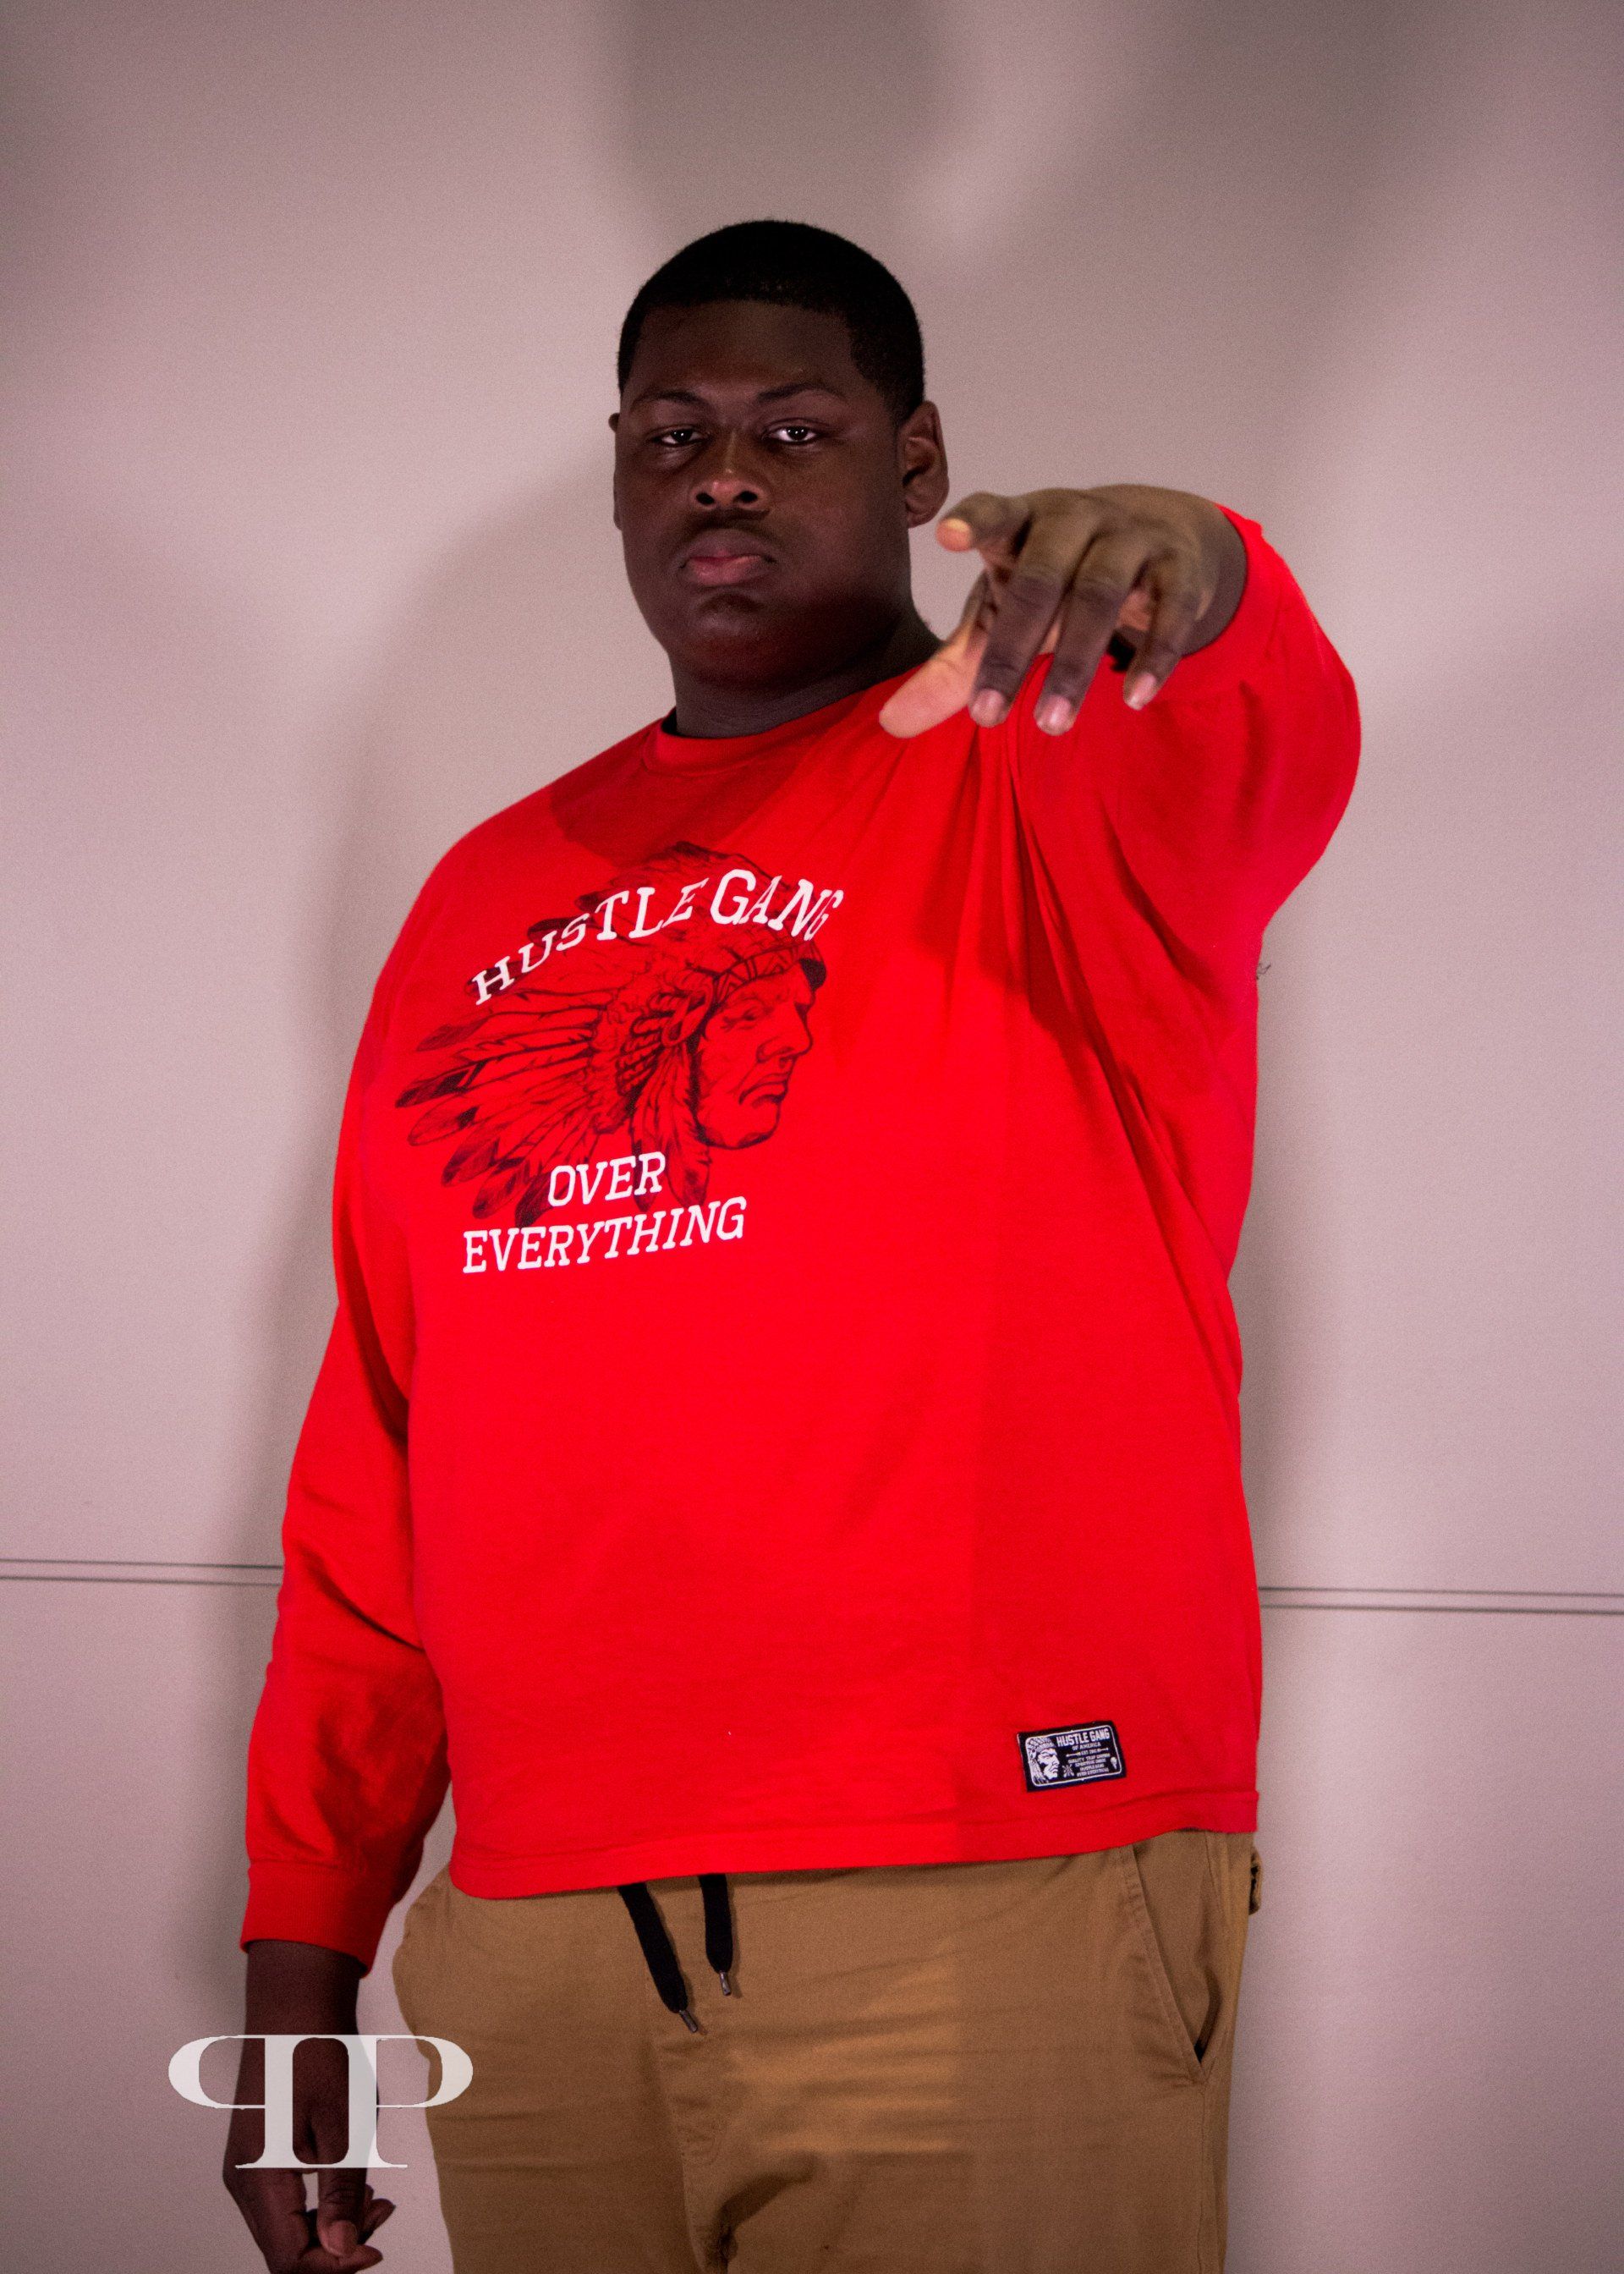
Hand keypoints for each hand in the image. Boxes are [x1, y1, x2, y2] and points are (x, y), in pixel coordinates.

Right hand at [223, 1940, 395, 2271]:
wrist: (295, 2000)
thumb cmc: (317, 2052)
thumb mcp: (343, 2124)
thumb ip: (340, 2194)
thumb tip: (343, 2251)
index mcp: (257, 2179)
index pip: (290, 2260)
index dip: (335, 2266)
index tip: (376, 2248)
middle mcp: (243, 2182)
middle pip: (285, 2250)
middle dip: (337, 2245)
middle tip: (383, 2210)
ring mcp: (247, 2168)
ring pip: (286, 2227)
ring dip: (331, 2224)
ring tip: (375, 2194)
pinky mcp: (259, 2154)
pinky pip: (286, 2200)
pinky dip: (320, 2202)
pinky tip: (352, 2180)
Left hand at [877, 484, 1245, 737]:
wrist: (1161, 542)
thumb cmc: (1059, 582)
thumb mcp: (1003, 615)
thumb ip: (953, 667)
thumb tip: (890, 724)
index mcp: (1022, 524)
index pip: (995, 514)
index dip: (975, 521)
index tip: (949, 536)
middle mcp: (1075, 520)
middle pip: (1042, 577)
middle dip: (1014, 649)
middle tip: (988, 717)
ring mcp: (1131, 539)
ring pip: (1100, 594)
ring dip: (1074, 664)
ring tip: (1050, 725)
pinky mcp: (1179, 568)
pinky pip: (1170, 609)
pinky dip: (1155, 654)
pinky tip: (1136, 700)